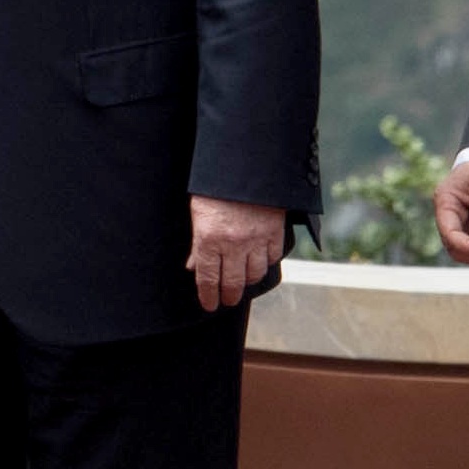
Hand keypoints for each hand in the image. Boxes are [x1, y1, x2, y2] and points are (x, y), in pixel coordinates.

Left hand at [187, 195, 284, 310]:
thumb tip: (194, 267)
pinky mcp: (274, 232)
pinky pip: (272, 257)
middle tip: (227, 300)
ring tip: (243, 283)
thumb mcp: (197, 213)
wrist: (244, 164)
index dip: (208, 296)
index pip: (208, 278)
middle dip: (229, 295)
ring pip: (255, 273)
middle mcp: (233, 244)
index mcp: (209, 239)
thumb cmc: (214, 187)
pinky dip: (266, 263)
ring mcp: (256, 239)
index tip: (209, 305)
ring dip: (248, 281)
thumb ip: (197, 244)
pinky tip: (260, 263)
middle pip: (233, 282)